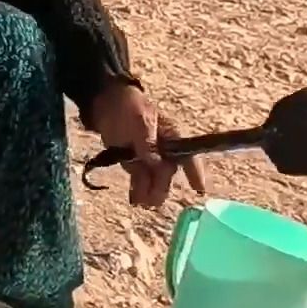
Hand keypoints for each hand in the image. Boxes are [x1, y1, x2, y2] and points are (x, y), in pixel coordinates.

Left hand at [89, 83, 205, 207]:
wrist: (107, 102)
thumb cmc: (130, 105)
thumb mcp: (140, 119)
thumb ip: (147, 141)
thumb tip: (155, 161)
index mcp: (172, 138)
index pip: (188, 157)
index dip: (195, 173)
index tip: (199, 189)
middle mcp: (163, 151)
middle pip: (167, 173)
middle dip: (162, 187)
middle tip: (154, 202)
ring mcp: (147, 158)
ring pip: (153, 179)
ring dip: (149, 192)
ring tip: (143, 204)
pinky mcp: (132, 162)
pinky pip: (138, 179)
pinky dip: (137, 189)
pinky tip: (135, 200)